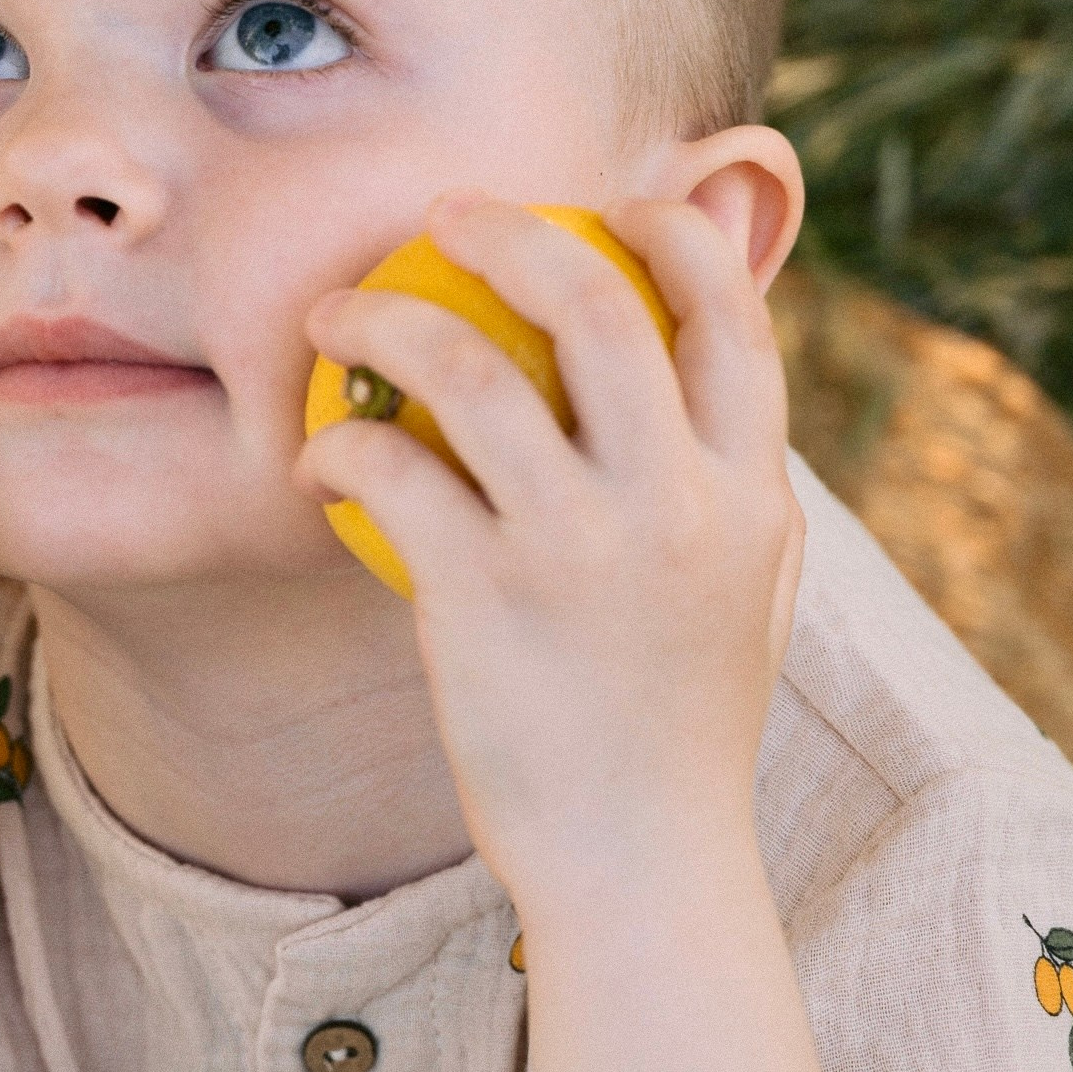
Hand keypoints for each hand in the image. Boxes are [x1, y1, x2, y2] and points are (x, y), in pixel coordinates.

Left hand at [297, 195, 801, 910]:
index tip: (609, 206)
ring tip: (334, 310)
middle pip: (597, 303)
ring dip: (387, 318)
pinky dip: (341, 443)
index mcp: (753, 493)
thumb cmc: (682, 734)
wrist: (641, 865)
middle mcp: (676, 505)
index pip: (730, 315)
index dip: (673, 231)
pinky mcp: (483, 602)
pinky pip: (392, 473)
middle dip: (511, 230)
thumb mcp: (748, 598)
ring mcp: (579, 551)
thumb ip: (730, 492)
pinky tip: (320, 455)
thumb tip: (694, 389)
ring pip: (473, 370)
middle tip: (444, 213)